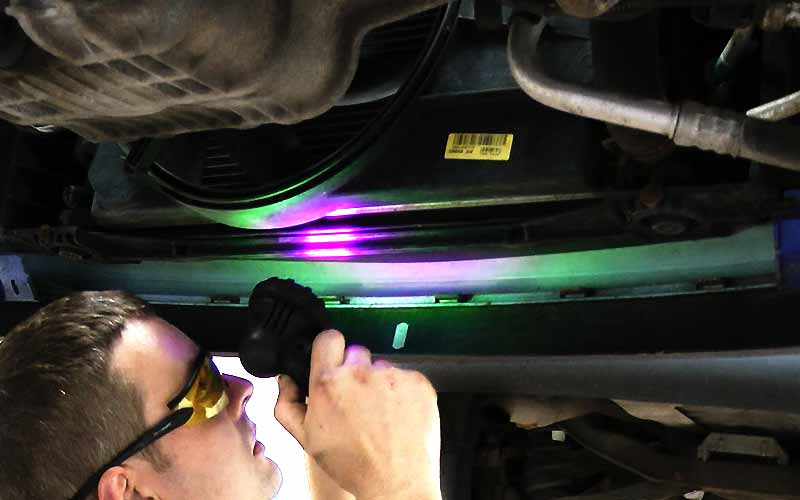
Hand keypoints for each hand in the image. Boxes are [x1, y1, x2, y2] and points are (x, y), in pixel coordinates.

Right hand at [275, 330, 441, 499]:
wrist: (396, 483)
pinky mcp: (417, 382)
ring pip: (382, 367)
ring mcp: (392, 376)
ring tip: (381, 415)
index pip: (328, 338)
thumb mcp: (307, 439)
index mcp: (329, 383)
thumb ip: (288, 405)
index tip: (333, 359)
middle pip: (356, 353)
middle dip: (355, 372)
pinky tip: (399, 416)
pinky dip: (404, 392)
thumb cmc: (353, 465)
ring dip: (381, 384)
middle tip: (359, 401)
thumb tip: (286, 380)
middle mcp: (360, 374)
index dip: (329, 349)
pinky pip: (406, 377)